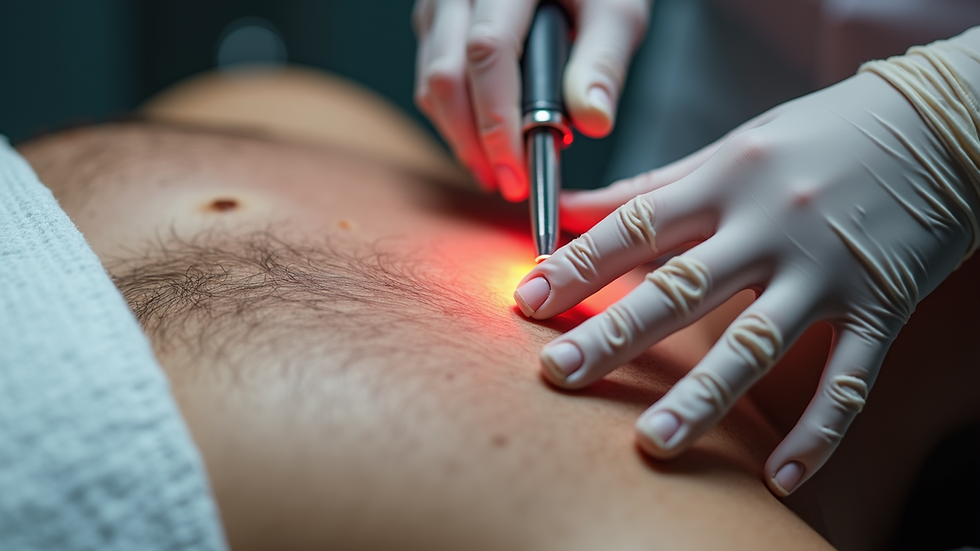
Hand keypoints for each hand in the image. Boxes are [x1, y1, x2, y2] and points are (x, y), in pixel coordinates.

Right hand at [412, 0, 651, 200]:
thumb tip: (593, 121)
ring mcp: (440, 5)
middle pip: (446, 75)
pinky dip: (455, 118)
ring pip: (431, 82)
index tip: (518, 168)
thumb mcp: (616, 9)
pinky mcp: (435, 22)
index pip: (487, 52)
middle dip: (473, 141)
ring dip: (461, 136)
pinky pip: (431, 77)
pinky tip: (485, 144)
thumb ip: (603, 62)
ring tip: (499, 170)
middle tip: (509, 183)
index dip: (497, 118)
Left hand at [513, 69, 978, 494]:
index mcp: (727, 179)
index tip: (527, 300)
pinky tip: (780, 474)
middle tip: (558, 374)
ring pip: (756, 342)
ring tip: (651, 442)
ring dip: (702, 397)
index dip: (578, 265)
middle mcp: (770, 225)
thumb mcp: (729, 146)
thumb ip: (647, 187)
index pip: (637, 226)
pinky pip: (848, 379)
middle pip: (681, 289)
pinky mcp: (880, 306)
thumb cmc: (820, 136)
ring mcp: (826, 270)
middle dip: (614, 335)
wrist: (941, 126)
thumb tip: (567, 208)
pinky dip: (818, 431)